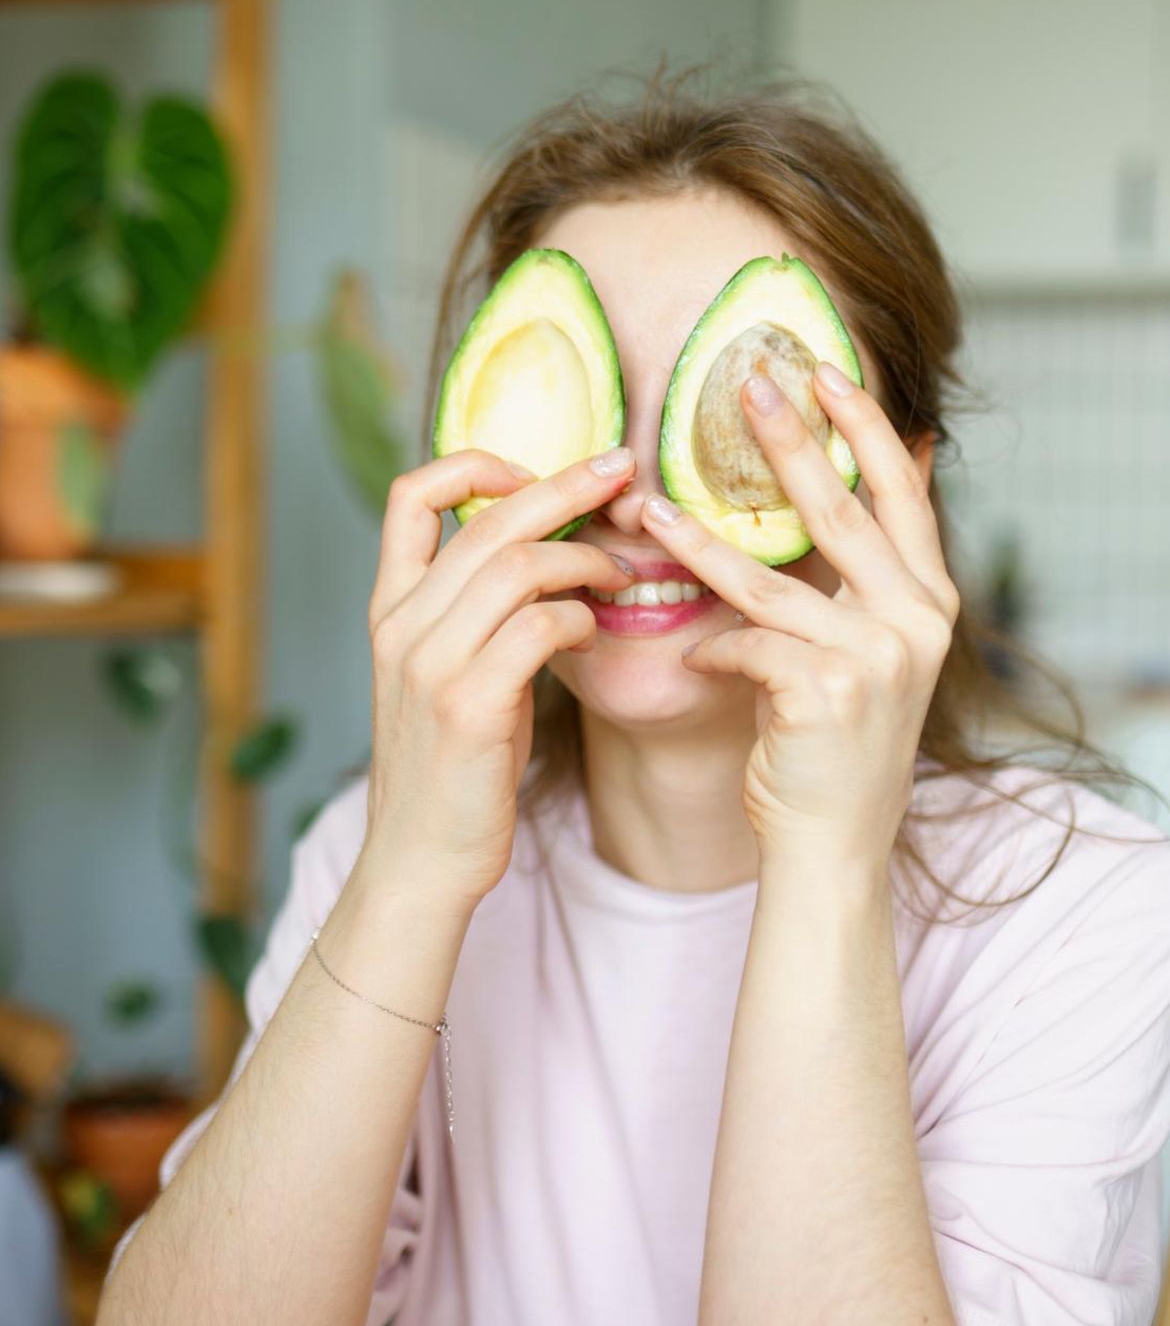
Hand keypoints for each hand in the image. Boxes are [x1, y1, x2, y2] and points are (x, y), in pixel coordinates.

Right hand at [359, 447, 637, 910]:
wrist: (421, 861)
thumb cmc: (453, 767)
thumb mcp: (445, 675)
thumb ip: (474, 614)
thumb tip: (546, 559)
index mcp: (391, 609)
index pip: (410, 496)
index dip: (474, 465)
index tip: (533, 471)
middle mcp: (401, 625)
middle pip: (488, 520)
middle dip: (565, 485)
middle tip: (620, 469)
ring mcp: (430, 663)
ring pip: (520, 564)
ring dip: (587, 558)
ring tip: (622, 573)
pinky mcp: (469, 705)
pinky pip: (540, 625)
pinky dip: (580, 617)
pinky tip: (593, 633)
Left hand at [639, 363, 959, 868]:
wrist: (834, 843)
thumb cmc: (836, 741)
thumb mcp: (867, 652)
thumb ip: (861, 577)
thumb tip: (847, 489)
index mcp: (932, 601)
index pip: (901, 493)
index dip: (867, 427)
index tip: (826, 369)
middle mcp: (918, 621)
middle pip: (843, 510)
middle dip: (793, 441)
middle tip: (750, 380)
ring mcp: (879, 656)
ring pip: (769, 580)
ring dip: (699, 543)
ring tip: (647, 509)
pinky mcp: (828, 691)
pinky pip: (744, 645)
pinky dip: (711, 652)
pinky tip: (694, 664)